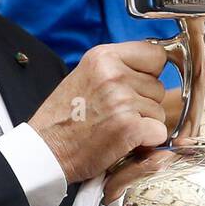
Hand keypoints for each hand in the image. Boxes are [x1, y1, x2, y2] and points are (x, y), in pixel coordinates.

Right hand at [29, 42, 168, 182]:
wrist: (45, 150)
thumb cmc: (64, 117)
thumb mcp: (86, 75)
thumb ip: (118, 67)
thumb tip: (156, 66)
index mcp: (103, 56)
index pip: (156, 54)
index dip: (150, 73)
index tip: (137, 86)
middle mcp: (114, 74)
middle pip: (158, 86)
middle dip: (144, 102)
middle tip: (114, 113)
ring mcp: (122, 100)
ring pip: (159, 111)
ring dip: (144, 123)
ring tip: (114, 127)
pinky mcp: (129, 127)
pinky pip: (159, 132)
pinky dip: (147, 141)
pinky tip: (123, 141)